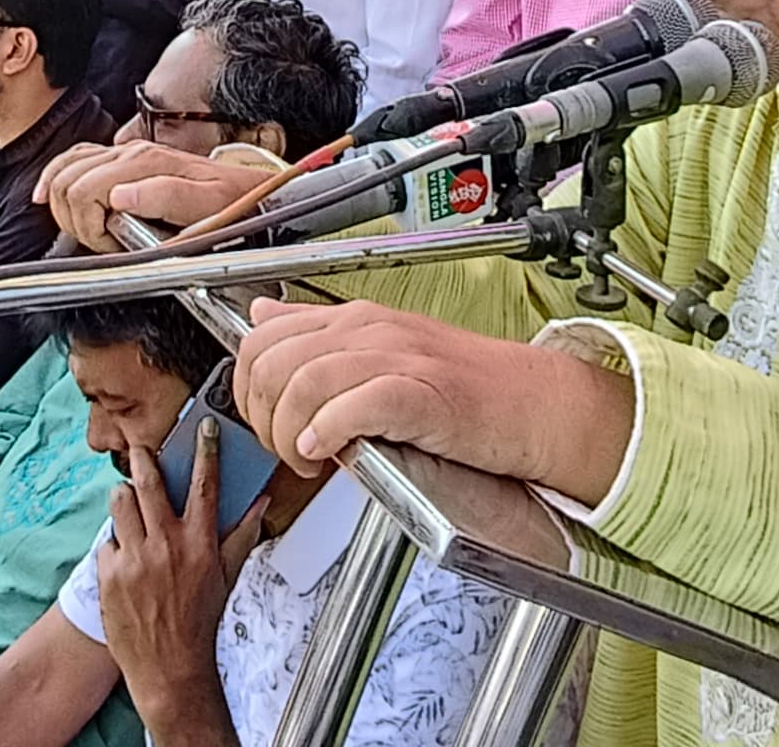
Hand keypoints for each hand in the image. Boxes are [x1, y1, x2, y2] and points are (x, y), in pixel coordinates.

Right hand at [35, 142, 261, 250]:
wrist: (248, 190)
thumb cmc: (231, 202)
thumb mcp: (208, 205)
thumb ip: (165, 197)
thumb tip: (118, 198)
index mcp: (145, 163)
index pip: (83, 191)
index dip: (89, 228)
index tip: (112, 246)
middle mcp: (131, 154)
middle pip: (68, 181)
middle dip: (74, 219)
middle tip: (102, 242)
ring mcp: (125, 154)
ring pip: (66, 170)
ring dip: (65, 204)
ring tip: (92, 229)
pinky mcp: (122, 159)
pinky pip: (75, 159)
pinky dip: (56, 176)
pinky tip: (49, 195)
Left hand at [96, 425, 240, 717]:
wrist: (169, 667)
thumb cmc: (199, 621)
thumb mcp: (227, 576)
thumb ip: (242, 534)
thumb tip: (261, 502)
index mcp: (199, 542)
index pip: (205, 483)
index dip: (205, 450)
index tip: (204, 428)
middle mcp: (166, 545)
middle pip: (148, 480)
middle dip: (145, 457)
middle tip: (143, 450)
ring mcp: (134, 558)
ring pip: (119, 501)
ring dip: (124, 499)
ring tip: (131, 508)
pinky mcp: (109, 573)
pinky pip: (106, 541)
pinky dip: (115, 545)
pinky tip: (126, 560)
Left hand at [231, 297, 634, 497]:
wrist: (532, 403)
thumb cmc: (465, 388)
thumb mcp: (383, 346)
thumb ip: (319, 333)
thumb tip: (261, 316)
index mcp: (355, 319)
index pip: (262, 337)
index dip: (246, 388)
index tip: (266, 422)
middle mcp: (369, 330)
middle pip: (272, 362)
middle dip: (263, 416)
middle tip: (287, 450)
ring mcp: (396, 357)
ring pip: (303, 383)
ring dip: (290, 433)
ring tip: (308, 461)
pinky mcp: (421, 392)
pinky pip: (351, 406)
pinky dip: (326, 432)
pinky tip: (329, 452)